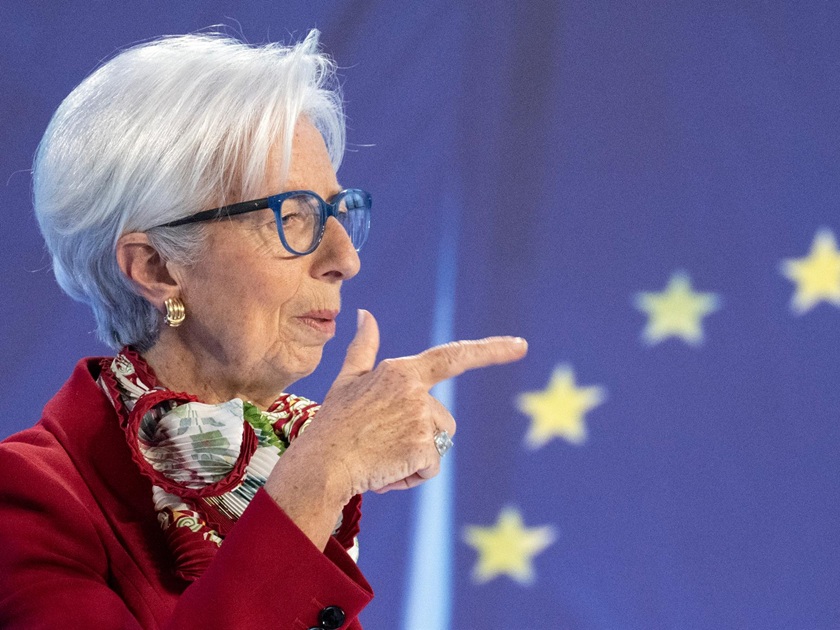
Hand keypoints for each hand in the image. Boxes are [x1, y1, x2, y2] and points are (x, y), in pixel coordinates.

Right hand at [263, 309, 526, 547]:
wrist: (320, 465)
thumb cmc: (332, 424)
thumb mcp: (347, 380)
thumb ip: (363, 348)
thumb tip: (365, 314)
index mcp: (401, 371)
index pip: (453, 356)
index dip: (490, 350)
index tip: (521, 345)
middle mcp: (416, 391)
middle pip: (443, 421)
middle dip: (420, 438)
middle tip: (380, 445)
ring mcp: (421, 418)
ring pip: (437, 445)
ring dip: (415, 458)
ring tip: (380, 457)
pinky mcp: (423, 447)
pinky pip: (429, 468)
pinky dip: (411, 476)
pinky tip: (385, 472)